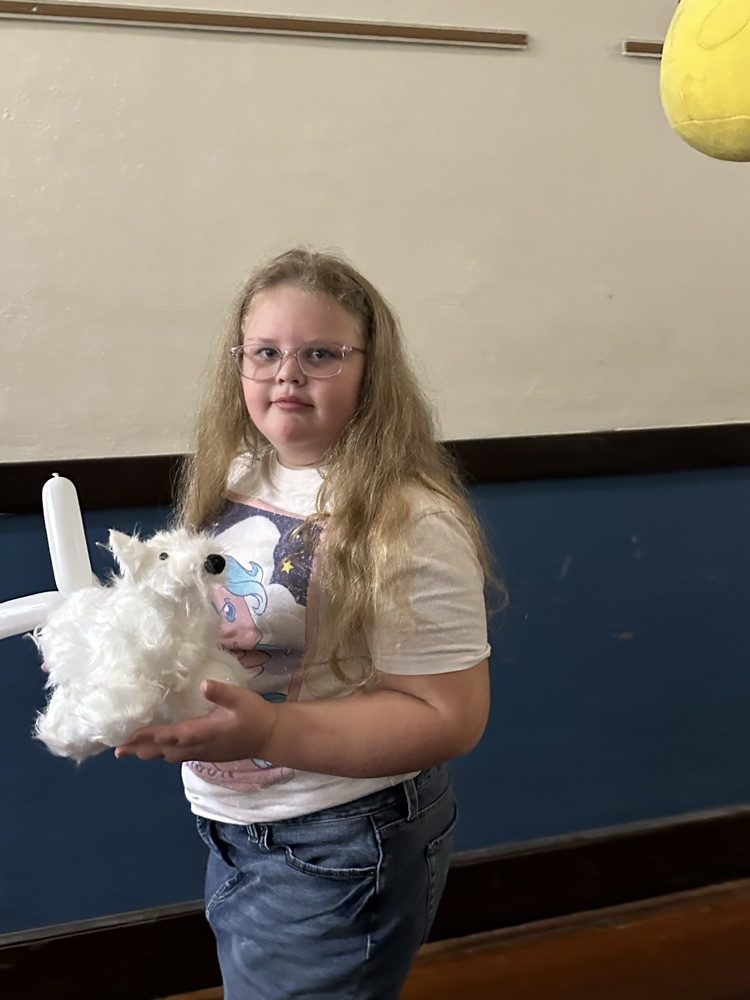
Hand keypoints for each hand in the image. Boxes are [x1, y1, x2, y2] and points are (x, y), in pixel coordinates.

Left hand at [114, 680, 276, 763]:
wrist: (271, 737)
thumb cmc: (255, 715)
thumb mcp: (240, 699)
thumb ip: (221, 692)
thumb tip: (202, 685)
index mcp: (201, 733)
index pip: (168, 735)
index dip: (147, 736)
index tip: (127, 735)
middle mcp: (197, 747)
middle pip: (162, 751)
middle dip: (140, 749)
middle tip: (117, 750)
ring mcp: (201, 753)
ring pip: (169, 756)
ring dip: (149, 753)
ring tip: (131, 750)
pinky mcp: (206, 754)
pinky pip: (178, 756)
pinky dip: (164, 752)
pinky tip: (160, 748)